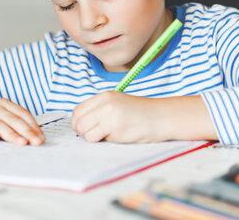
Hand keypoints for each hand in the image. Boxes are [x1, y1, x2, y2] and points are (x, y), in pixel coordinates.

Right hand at [0, 88, 44, 145]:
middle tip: (37, 142)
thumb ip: (12, 121)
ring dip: (11, 133)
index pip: (23, 114)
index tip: (41, 137)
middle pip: (14, 119)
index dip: (33, 126)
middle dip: (27, 131)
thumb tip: (31, 136)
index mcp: (5, 104)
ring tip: (22, 142)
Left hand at [71, 91, 217, 143]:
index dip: (78, 123)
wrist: (161, 117)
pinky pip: (96, 139)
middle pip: (78, 122)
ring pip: (85, 132)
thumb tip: (79, 124)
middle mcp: (105, 103)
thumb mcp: (117, 104)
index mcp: (104, 96)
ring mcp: (109, 115)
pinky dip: (103, 141)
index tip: (85, 129)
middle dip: (82, 132)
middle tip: (95, 135)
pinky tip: (115, 136)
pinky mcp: (115, 128)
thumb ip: (99, 110)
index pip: (77, 110)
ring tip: (107, 135)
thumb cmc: (140, 113)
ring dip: (92, 137)